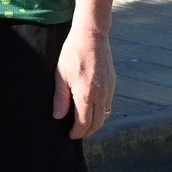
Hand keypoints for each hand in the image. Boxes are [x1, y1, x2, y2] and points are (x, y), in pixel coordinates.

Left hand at [53, 22, 115, 139]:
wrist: (92, 35)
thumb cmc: (72, 53)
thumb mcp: (60, 74)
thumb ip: (60, 98)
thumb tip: (58, 117)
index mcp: (87, 93)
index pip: (84, 122)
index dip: (77, 132)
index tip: (70, 136)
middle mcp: (101, 94)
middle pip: (97, 123)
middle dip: (87, 131)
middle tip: (77, 134)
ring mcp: (109, 88)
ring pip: (105, 114)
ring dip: (95, 123)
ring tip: (83, 124)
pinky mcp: (113, 82)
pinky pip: (108, 104)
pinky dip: (101, 112)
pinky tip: (91, 109)